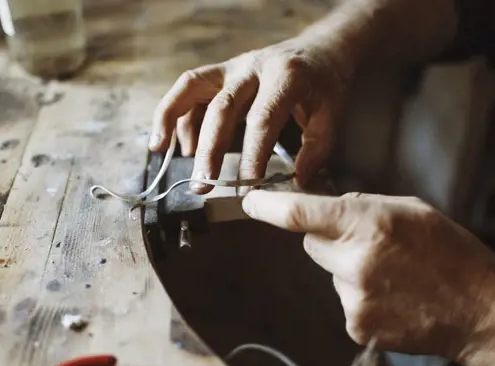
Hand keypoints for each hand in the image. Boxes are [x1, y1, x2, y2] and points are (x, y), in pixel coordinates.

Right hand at [148, 36, 351, 192]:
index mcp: (285, 77)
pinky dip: (175, 113)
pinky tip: (174, 143)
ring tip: (161, 152)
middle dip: (209, 150)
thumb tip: (296, 181)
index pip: (261, 121)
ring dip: (173, 120)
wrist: (320, 48)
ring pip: (193, 88)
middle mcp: (253, 67)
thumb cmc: (325, 84)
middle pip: (222, 108)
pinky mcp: (220, 71)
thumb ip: (317, 147)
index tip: (247, 188)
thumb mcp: (332, 113)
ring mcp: (232, 66)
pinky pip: (189, 88)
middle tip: (202, 184)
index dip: (252, 157)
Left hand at [241, 190, 494, 359]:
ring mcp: (353, 300)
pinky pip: (343, 299)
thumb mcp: (409, 209)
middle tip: (367, 242)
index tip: (250, 201)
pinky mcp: (356, 327)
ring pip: (330, 273)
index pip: (300, 215)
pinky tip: (392, 295)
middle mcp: (354, 264)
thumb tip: (325, 206)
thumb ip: (362, 205)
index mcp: (367, 226)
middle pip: (311, 244)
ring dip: (348, 269)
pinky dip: (360, 295)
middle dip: (328, 238)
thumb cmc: (451, 253)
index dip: (268, 207)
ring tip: (392, 274)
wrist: (480, 312)